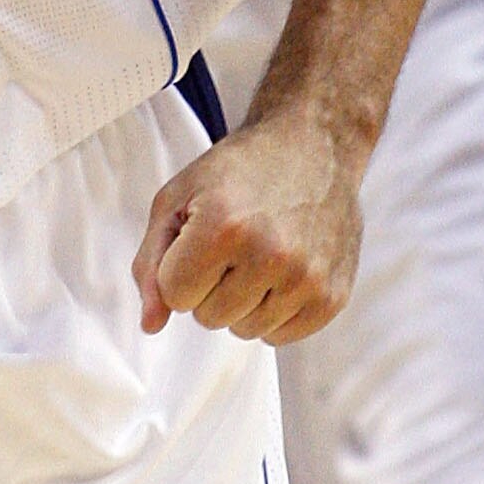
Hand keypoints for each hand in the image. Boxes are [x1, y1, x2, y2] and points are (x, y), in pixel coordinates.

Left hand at [131, 111, 362, 344]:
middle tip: (233, 241)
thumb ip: (151, 264)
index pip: (174, 295)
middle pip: (207, 318)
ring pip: (243, 331)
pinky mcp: (333, 296)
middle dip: (209, 285)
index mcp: (223, 227)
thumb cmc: (236, 171)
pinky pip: (280, 337)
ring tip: (258, 253)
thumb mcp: (177, 198)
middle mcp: (270, 255)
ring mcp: (307, 279)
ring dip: (241, 301)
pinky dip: (273, 312)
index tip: (199, 235)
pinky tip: (281, 271)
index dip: (179, 266)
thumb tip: (150, 326)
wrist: (314, 146)